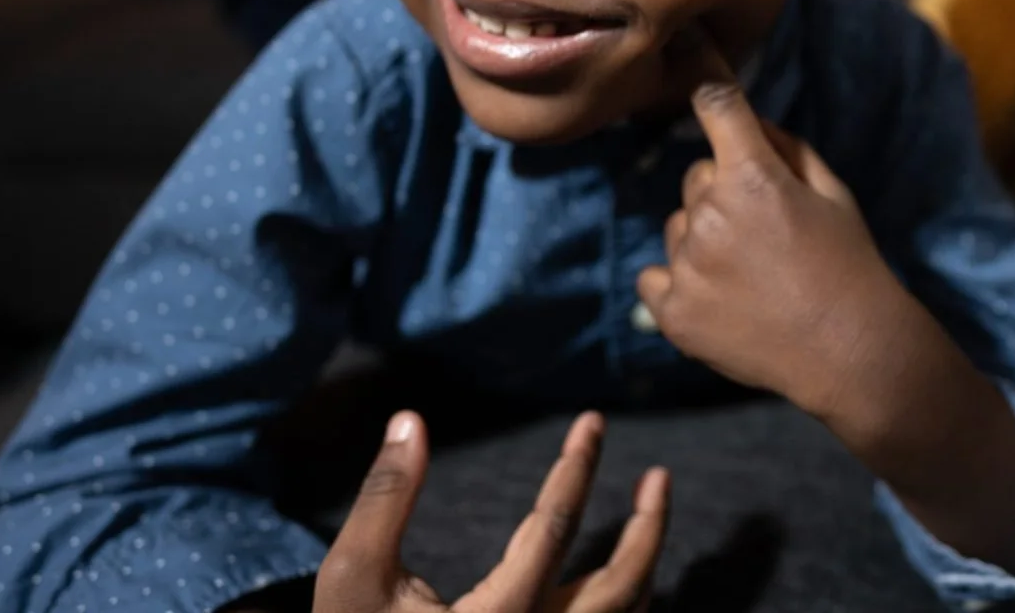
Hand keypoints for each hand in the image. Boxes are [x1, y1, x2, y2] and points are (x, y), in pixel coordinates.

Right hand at [314, 410, 669, 612]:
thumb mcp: (354, 575)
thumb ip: (384, 498)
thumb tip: (410, 420)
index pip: (552, 528)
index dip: (577, 468)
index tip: (593, 423)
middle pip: (620, 584)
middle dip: (648, 525)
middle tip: (659, 476)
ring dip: (645, 566)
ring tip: (651, 518)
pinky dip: (627, 605)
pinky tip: (626, 578)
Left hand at [635, 38, 909, 418]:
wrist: (850, 353)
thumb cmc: (850, 266)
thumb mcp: (835, 193)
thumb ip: (787, 148)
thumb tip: (747, 123)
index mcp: (753, 176)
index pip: (716, 103)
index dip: (700, 67)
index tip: (683, 40)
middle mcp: (710, 213)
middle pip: (696, 179)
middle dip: (723, 194)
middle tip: (767, 235)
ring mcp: (687, 264)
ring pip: (679, 228)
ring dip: (703, 242)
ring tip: (752, 278)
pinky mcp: (673, 311)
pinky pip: (654, 277)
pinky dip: (678, 285)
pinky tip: (720, 302)